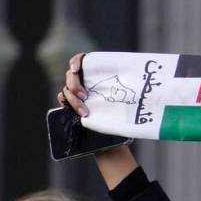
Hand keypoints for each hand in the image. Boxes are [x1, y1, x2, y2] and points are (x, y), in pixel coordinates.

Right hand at [57, 51, 139, 187]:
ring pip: (67, 90)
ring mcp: (76, 94)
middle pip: (71, 75)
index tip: (77, 68)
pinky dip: (66, 104)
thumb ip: (123, 90)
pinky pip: (63, 99)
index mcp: (97, 76)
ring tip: (85, 112)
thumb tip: (137, 81)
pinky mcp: (71, 106)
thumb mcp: (125, 103)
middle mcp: (85, 83)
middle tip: (85, 95)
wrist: (113, 138)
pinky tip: (74, 112)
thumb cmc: (120, 118)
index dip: (77, 61)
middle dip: (74, 84)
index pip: (83, 61)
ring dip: (73, 100)